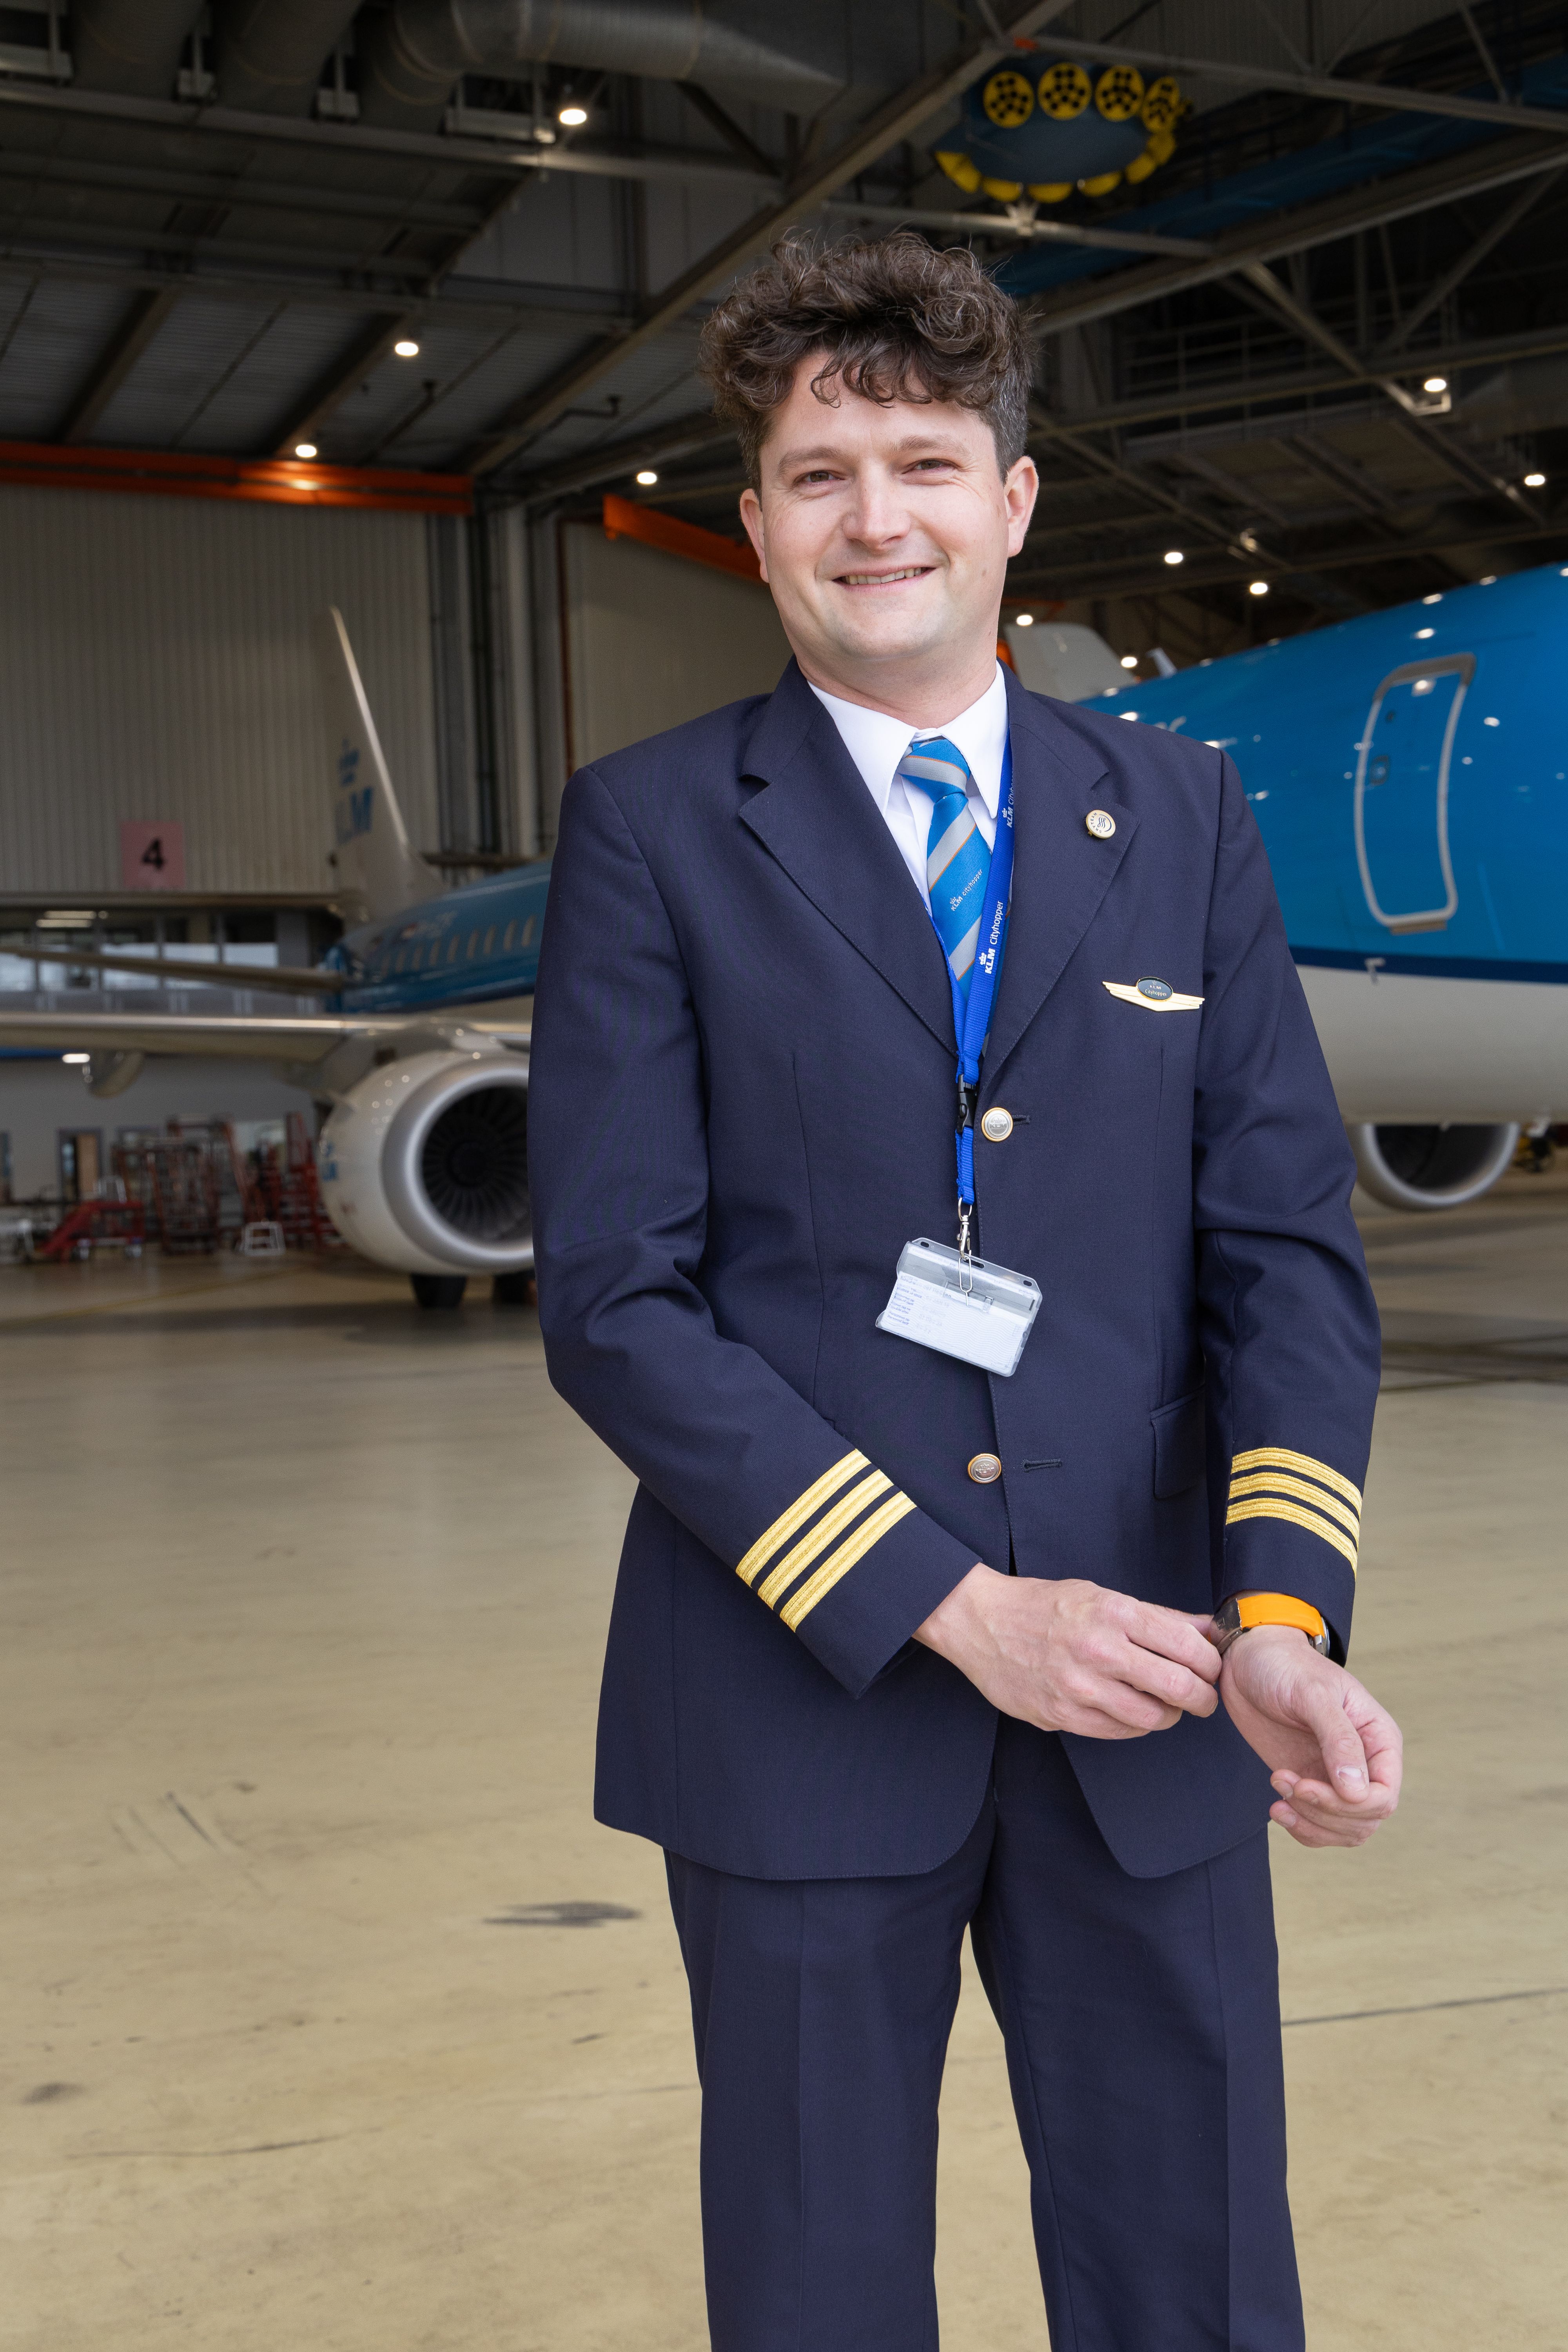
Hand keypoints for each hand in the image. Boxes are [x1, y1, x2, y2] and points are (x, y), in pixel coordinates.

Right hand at [915, 1565, 1220, 1738]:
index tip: (1212, 1668)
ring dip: (1170, 1716)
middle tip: (1204, 1699)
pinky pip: (1119, 1731)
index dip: (1211, 1663)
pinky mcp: (1062, 1715)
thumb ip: (1157, 1617)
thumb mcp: (1101, 1596)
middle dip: (1203, 1698)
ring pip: (1152, 1717)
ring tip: (1166, 1706)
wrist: (981, 1621)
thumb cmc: (1044, 1605)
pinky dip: (1136, 1725)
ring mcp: (1079, 1686)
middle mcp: (1099, 1649)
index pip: (1187, 1645)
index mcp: (1114, 1612)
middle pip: (1178, 1687)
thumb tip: (1209, 1628)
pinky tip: (1133, 1711)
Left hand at [1218, 1625, 1402, 1847]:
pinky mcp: (1311, 1783)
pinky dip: (1300, 1827)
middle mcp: (1365, 1762)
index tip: (1305, 1785)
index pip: (1384, 1795)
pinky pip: (1320, 1827)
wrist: (1249, 1661)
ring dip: (1310, 1822)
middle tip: (1283, 1781)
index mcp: (1378, 1738)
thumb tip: (1357, 1792)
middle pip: (1365, 1818)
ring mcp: (1337, 1776)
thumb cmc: (1285, 1666)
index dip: (1349, 1805)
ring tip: (1277, 1787)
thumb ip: (1339, 1739)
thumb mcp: (1312, 1693)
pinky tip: (1277, 1807)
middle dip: (1323, 1812)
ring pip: (1344, 1830)